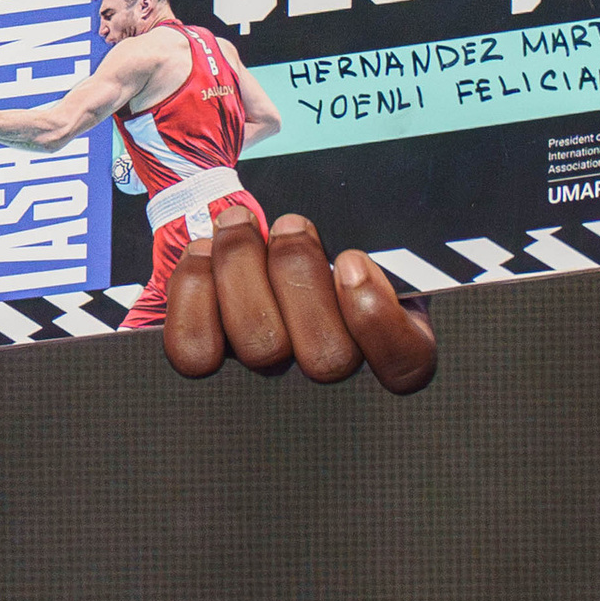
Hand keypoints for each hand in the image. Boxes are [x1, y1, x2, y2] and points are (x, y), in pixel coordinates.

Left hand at [161, 212, 435, 394]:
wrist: (245, 249)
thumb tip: (357, 259)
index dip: (376, 317)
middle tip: (291, 225)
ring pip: (259, 344)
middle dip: (300, 272)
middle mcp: (326, 373)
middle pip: (326, 357)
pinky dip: (194, 289)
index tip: (350, 261)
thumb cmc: (311, 249)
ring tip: (239, 223)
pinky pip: (194, 350)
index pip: (406, 366)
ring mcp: (266, 377)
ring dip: (242, 266)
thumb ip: (371, 252)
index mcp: (384, 345)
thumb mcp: (357, 243)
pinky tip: (203, 253)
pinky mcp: (209, 364)